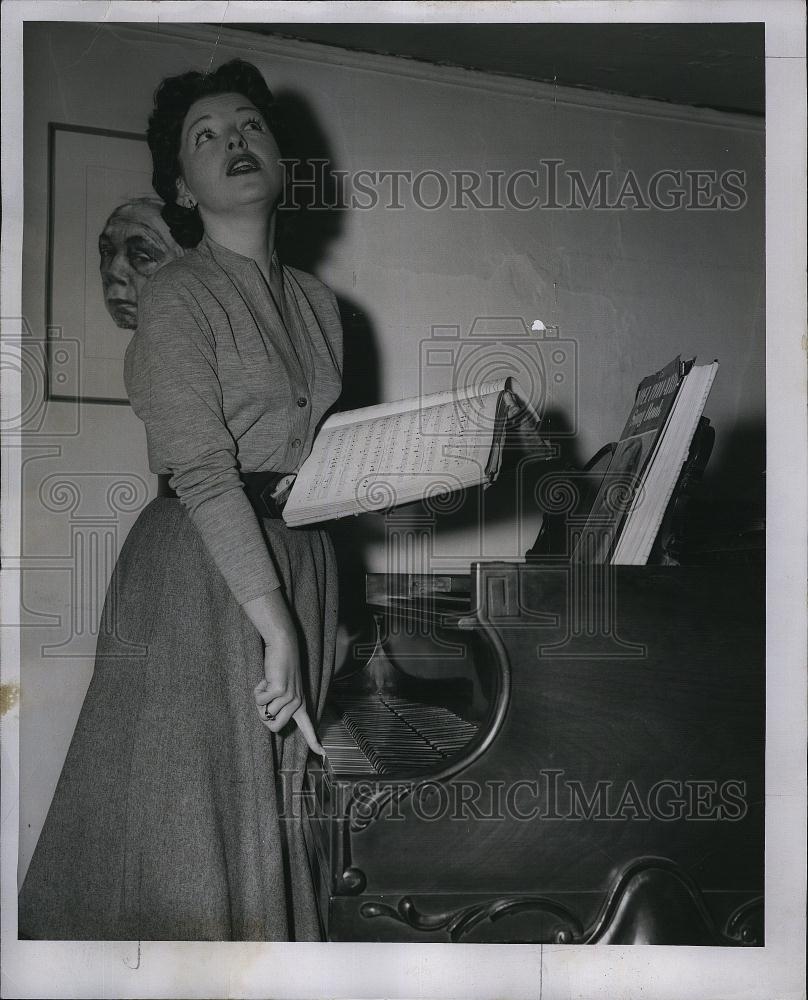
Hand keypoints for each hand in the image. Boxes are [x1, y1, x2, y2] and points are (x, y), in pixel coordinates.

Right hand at [247, 591, 324, 756]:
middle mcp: (297, 703)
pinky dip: (257, 691)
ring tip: (267, 685)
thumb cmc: (279, 669)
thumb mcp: (283, 690)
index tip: (323, 755)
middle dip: (263, 716)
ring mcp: (290, 697)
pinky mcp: (280, 690)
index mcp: (300, 705)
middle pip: (274, 727)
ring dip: (259, 700)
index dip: (314, 742)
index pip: (308, 728)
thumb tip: (269, 720)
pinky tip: (265, 680)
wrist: (283, 647)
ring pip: (265, 713)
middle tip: (264, 698)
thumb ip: (279, 705)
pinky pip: (260, 700)